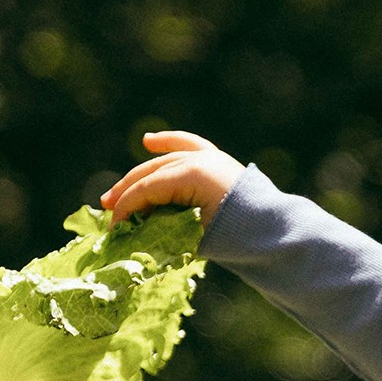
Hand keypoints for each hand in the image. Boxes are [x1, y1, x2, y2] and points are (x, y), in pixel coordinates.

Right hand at [102, 129, 245, 224]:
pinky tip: (149, 142)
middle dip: (128, 191)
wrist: (274, 232)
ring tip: (120, 191)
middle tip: (107, 208)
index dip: (128, 207)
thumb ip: (165, 227)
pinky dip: (170, 142)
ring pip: (165, 162)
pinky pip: (188, 145)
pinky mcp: (216, 159)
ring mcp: (209, 156)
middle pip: (152, 173)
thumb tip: (138, 231)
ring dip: (141, 174)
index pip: (150, 188)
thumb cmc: (237, 238)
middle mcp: (200, 160)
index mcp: (194, 175)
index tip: (115, 227)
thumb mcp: (196, 235)